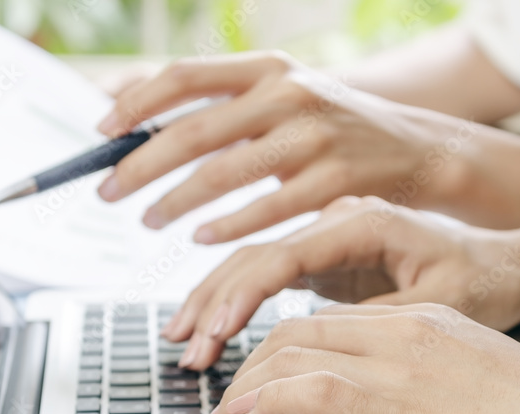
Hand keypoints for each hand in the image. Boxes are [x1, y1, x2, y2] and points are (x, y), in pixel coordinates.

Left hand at [96, 51, 485, 242]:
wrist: (418, 150)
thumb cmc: (337, 132)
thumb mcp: (287, 101)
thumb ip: (227, 111)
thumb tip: (145, 128)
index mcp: (269, 69)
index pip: (185, 76)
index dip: (135, 104)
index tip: (101, 131)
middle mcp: (289, 93)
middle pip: (193, 130)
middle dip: (141, 165)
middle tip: (110, 193)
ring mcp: (314, 136)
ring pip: (224, 173)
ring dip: (176, 201)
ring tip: (149, 221)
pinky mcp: (336, 178)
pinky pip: (266, 208)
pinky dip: (228, 226)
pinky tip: (201, 238)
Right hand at [163, 196, 519, 369]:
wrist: (516, 267)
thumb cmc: (486, 281)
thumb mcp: (435, 308)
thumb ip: (368, 326)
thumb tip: (308, 359)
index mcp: (363, 223)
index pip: (281, 258)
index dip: (240, 299)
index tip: (214, 336)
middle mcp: (340, 222)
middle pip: (255, 257)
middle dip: (214, 304)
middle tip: (185, 350)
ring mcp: (333, 239)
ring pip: (256, 266)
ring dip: (218, 304)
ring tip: (186, 342)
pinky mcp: (333, 261)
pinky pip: (274, 280)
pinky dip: (242, 305)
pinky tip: (218, 329)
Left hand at [201, 303, 519, 413]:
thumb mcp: (471, 382)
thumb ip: (419, 383)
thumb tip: (380, 413)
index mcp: (420, 320)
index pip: (327, 321)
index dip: (279, 348)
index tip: (257, 376)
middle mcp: (401, 328)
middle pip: (297, 329)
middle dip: (248, 361)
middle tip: (223, 396)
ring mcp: (394, 361)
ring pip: (288, 351)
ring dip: (242, 386)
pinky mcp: (390, 401)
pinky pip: (301, 389)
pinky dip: (258, 402)